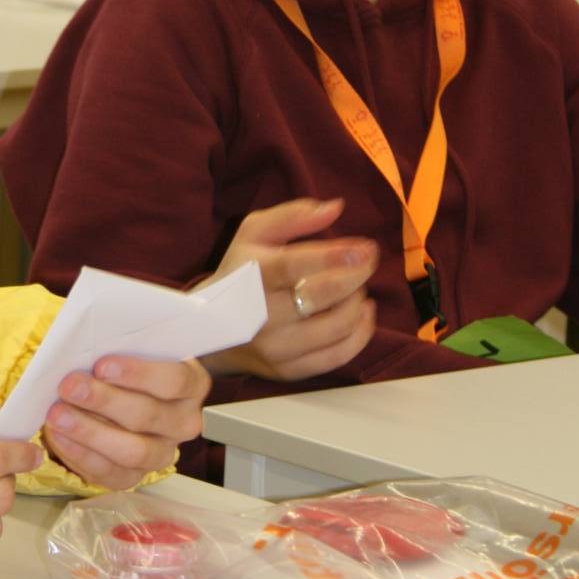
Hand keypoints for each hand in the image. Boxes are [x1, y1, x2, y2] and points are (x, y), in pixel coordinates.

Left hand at [42, 356, 210, 488]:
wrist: (114, 394)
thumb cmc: (121, 362)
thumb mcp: (127, 346)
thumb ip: (118, 342)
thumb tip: (91, 340)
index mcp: (191, 384)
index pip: (175, 380)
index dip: (138, 373)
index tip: (102, 365)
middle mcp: (183, 421)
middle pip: (149, 415)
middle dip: (104, 400)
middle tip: (70, 385)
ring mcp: (162, 452)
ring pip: (133, 450)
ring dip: (90, 431)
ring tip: (58, 414)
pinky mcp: (136, 476)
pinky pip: (111, 473)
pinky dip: (81, 454)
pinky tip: (59, 436)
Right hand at [202, 198, 377, 381]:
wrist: (212, 329)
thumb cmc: (239, 272)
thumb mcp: (253, 234)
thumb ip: (293, 216)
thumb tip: (336, 207)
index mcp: (250, 276)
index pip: (294, 265)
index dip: (334, 256)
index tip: (365, 248)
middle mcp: (260, 316)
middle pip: (321, 296)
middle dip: (356, 275)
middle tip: (367, 261)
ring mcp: (275, 348)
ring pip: (337, 326)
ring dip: (357, 301)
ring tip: (355, 287)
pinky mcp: (288, 370)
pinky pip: (339, 356)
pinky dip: (361, 332)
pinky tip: (362, 313)